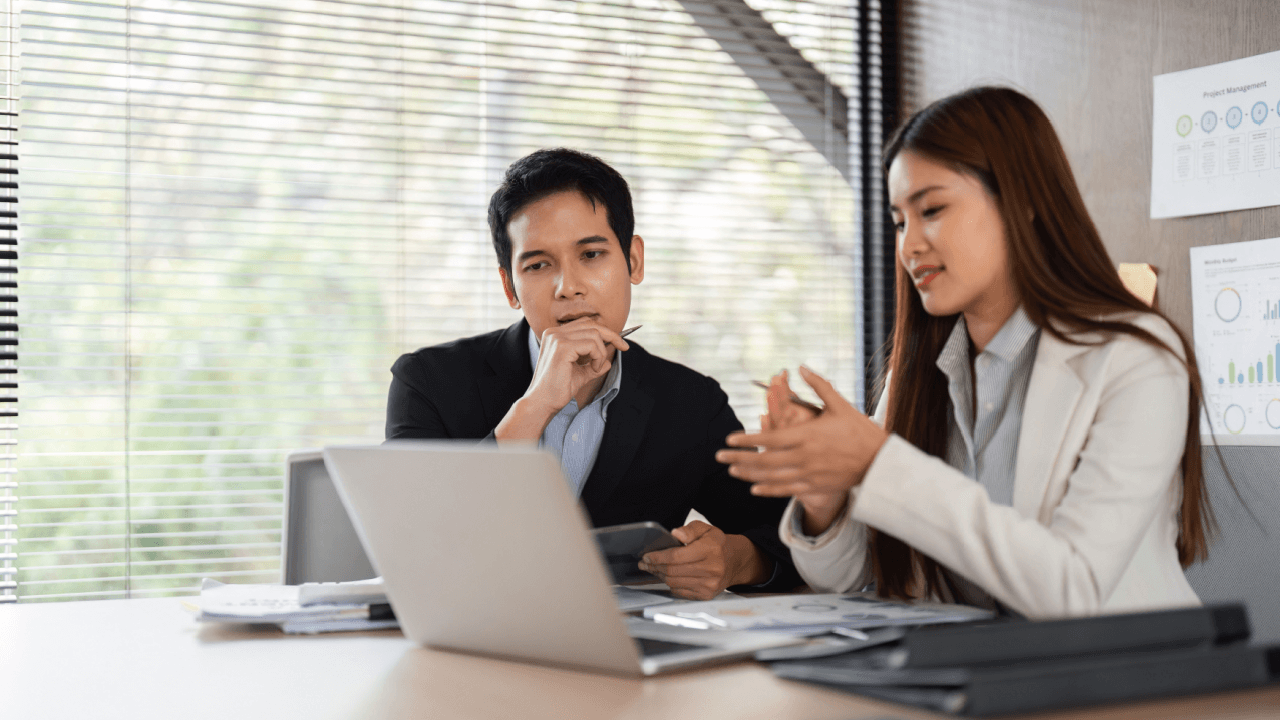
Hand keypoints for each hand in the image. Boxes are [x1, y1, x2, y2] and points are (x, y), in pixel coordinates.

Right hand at [494, 319, 629, 440]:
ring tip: (595, 368)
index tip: (621, 344)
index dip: (606, 332)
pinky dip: (598, 357)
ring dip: (602, 353)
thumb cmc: (558, 389)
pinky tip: (593, 369)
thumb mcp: (580, 374)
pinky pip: (592, 345)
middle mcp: (554, 332)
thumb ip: (592, 365)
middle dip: (612, 336)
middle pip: (592, 324)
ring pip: (595, 334)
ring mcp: (557, 338)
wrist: (543, 402)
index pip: (586, 324)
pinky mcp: (562, 347)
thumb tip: (608, 362)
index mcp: (556, 335)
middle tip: (625, 347)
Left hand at [637, 521, 769, 599]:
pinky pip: (680, 591)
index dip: (658, 557)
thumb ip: (690, 529)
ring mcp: (709, 585)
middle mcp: (711, 569)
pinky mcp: (706, 595)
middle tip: (645, 563)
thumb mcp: (706, 529)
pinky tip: (667, 576)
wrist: (734, 562)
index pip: (676, 556)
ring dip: (660, 575)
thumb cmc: (717, 544)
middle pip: (673, 571)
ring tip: (653, 568)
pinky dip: (670, 584)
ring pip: (674, 582)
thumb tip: (675, 533)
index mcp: (710, 550)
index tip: (647, 555)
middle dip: (655, 566)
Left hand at [717, 366, 888, 534]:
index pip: (770, 438)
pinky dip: (768, 490)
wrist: (880, 461)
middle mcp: (805, 456)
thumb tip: (800, 367)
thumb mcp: (840, 404)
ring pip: (772, 477)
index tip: (729, 438)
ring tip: (731, 470)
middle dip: (739, 457)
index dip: (747, 439)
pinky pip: (786, 490)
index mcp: (808, 435)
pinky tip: (753, 488)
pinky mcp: (815, 487)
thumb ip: (818, 386)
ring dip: (749, 474)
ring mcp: (809, 474)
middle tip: (718, 456)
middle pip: (764, 459)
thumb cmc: (860, 429)